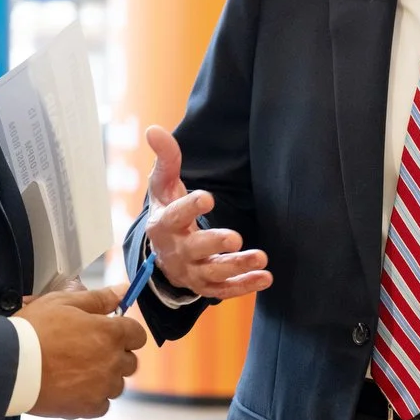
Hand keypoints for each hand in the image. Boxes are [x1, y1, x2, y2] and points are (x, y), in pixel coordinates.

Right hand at [20, 285, 146, 418]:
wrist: (11, 364)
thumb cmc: (36, 329)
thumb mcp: (65, 302)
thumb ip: (100, 298)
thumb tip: (124, 290)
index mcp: (110, 333)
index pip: (138, 335)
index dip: (125, 332)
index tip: (110, 332)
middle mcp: (112, 362)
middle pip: (129, 362)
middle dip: (116, 355)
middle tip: (89, 350)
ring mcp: (101, 387)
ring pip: (116, 385)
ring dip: (104, 378)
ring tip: (78, 369)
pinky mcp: (87, 408)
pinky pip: (101, 405)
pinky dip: (92, 398)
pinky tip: (73, 386)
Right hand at [142, 125, 271, 299]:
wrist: (163, 252)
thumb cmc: (168, 210)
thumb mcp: (164, 185)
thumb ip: (166, 158)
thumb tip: (153, 129)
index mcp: (163, 224)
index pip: (175, 215)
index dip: (190, 207)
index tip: (208, 197)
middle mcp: (176, 251)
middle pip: (195, 249)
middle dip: (214, 244)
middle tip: (235, 238)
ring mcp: (191, 271)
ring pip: (213, 273)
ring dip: (237, 267)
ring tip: (262, 258)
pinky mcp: (206, 286)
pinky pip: (224, 290)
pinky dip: (244, 286)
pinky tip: (266, 277)